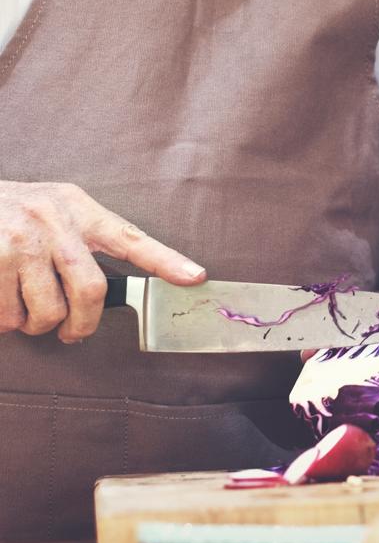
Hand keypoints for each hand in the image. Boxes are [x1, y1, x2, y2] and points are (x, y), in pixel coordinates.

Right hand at [0, 181, 205, 342]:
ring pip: (48, 312)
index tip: (196, 277)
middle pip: (91, 292)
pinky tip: (5, 303)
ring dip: (38, 325)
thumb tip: (115, 291)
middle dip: (84, 324)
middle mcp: (55, 222)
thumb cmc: (19, 211)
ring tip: (28, 309)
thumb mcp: (61, 209)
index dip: (166, 261)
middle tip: (73, 332)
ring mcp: (21, 240)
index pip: (132, 238)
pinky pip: (9, 316)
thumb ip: (90, 240)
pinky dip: (8, 322)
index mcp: (81, 211)